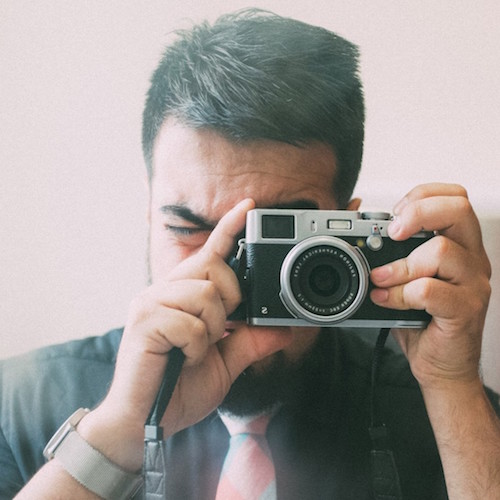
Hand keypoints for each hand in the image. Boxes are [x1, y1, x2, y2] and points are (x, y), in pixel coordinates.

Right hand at [78, 199, 291, 470]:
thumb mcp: (225, 363)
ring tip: (194, 350)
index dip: (228, 228)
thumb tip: (282, 328)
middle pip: (214, 269)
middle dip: (229, 303)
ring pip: (206, 295)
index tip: (249, 205)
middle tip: (217, 332)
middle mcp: (163, 290)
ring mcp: (150, 303)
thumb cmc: (179, 389)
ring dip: (211, 330)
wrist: (144, 424)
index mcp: (181, 294)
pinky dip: (197, 347)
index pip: (209, 254)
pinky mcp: (144, 321)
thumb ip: (251, 341)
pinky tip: (182, 359)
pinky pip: (192, 323)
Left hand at [370, 183, 491, 389]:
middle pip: (458, 209)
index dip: (423, 195)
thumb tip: (354, 209)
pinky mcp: (465, 310)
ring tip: (379, 279)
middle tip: (393, 232)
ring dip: (399, 265)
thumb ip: (387, 246)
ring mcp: (473, 284)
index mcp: (459, 245)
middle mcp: (471, 259)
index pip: (455, 197)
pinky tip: (386, 300)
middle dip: (417, 212)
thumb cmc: (421, 319)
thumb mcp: (402, 274)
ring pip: (441, 251)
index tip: (395, 215)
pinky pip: (429, 290)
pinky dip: (400, 293)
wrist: (441, 365)